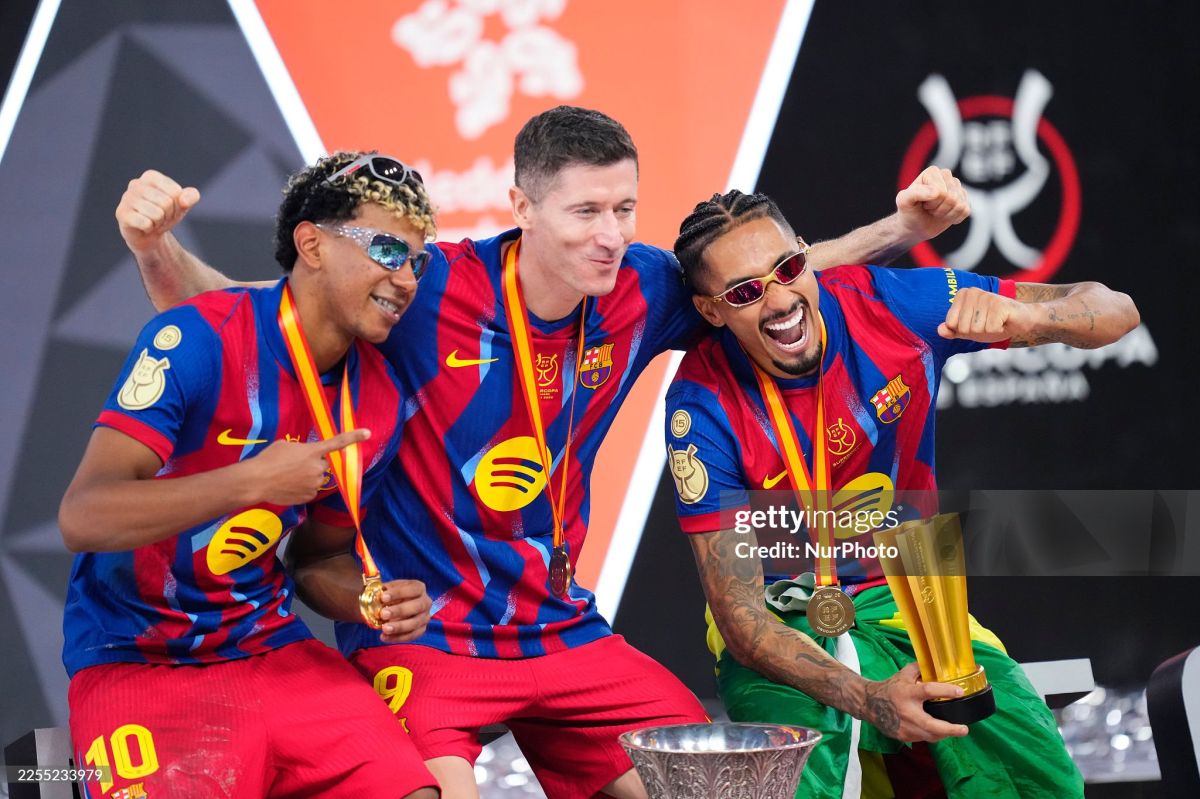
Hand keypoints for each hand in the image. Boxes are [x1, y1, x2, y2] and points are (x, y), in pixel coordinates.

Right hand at [116, 170, 199, 253]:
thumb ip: (192, 196)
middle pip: (166, 203)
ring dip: (158, 222)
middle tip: (160, 217)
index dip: (177, 205)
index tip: (169, 208)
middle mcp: (135, 184)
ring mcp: (126, 198)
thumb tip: (184, 200)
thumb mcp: (183, 205)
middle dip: (168, 215)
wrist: (148, 234)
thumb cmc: (165, 214)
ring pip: (157, 214)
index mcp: (150, 176)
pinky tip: (143, 227)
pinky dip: (149, 229)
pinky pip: (146, 223)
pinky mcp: (121, 214)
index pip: (175, 192)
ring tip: (152, 221)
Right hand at [241, 429, 370, 505]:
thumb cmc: (268, 459)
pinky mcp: (309, 496)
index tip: (368, 433)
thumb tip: (306, 456)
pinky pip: (310, 490)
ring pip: (317, 478)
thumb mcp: (286, 446)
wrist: (257, 481)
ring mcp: (315, 484)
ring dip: (308, 476)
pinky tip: (288, 486)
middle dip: (314, 464)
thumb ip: (302, 449)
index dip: (354, 437)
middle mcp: (318, 468)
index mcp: (313, 451)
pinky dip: (302, 488)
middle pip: (324, 464)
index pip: (337, 442)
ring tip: (288, 476)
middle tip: (295, 465)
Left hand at [378, 579, 432, 642]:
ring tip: (384, 628)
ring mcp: (425, 617)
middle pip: (417, 606)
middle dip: (399, 610)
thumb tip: (376, 593)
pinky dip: (397, 637)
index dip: (398, 593)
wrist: (394, 607)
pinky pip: (411, 635)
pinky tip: (384, 637)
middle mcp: (425, 602)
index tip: (383, 597)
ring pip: (415, 623)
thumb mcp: (388, 589)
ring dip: (399, 626)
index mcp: (419, 588)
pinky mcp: (421, 630)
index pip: (412, 589)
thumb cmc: (391, 596)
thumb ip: (383, 591)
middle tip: (383, 614)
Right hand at [863, 663, 969, 741]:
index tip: (960, 692)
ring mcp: (904, 726)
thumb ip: (919, 669)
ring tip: (954, 731)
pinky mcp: (903, 736)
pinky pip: (922, 738)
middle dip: (950, 729)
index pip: (928, 691)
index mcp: (907, 693)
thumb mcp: (903, 674)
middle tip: (964, 729)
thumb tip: (936, 664)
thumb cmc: (889, 688)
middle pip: (931, 725)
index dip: (945, 691)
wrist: (869, 704)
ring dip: (943, 734)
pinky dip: (932, 735)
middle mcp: (906, 711)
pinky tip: (937, 731)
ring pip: (929, 735)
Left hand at [895, 166, 969, 241]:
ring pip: (959, 205)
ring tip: (935, 211)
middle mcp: (946, 176)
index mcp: (932, 172)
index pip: (941, 192)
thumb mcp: (904, 202)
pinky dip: (953, 218)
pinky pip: (965, 211)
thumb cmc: (908, 211)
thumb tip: (936, 192)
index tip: (922, 203)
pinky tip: (944, 215)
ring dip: (945, 214)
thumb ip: (915, 193)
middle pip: (952, 198)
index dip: (931, 202)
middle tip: (928, 208)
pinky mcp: (964, 199)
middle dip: (938, 209)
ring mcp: (957, 187)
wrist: (914, 225)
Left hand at [938, 286, 1032, 342]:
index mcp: (962, 295)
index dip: (964, 330)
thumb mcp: (969, 329)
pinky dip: (998, 330)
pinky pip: (990, 329)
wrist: (1020, 320)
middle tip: (988, 323)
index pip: (951, 323)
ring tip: (996, 321)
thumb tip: (939, 330)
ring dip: (988, 331)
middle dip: (976, 332)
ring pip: (976, 329)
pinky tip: (1003, 322)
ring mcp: (986, 297)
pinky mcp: (999, 305)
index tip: (976, 323)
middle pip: (963, 327)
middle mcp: (973, 292)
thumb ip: (952, 330)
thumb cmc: (993, 323)